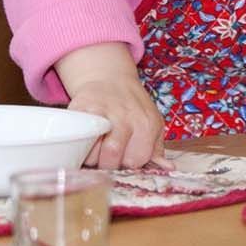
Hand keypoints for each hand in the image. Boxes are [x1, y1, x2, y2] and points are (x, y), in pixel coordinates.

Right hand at [56, 44, 164, 168]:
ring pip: (93, 153)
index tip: (123, 156)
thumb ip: (156, 149)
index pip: (135, 161)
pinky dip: (79, 143)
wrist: (110, 78)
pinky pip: (78, 138)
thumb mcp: (152, 124)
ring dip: (91, 155)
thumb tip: (168, 168)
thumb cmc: (133, 107)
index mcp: (148, 124)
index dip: (126, 163)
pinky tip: (85, 137)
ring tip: (96, 145)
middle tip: (106, 153)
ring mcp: (105, 112)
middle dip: (107, 162)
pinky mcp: (83, 107)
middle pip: (113, 159)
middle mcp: (128, 117)